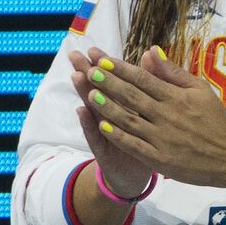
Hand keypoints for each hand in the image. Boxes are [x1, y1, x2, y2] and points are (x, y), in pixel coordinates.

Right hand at [68, 49, 153, 197]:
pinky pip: (97, 136)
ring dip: (85, 94)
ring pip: (95, 111)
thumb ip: (149, 86)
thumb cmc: (146, 140)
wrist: (137, 175)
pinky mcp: (105, 151)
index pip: (114, 82)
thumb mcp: (149, 113)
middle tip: (75, 56)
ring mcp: (106, 133)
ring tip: (77, 77)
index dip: (105, 66)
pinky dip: (89, 124)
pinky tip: (82, 110)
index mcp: (126, 106)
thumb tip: (148, 56)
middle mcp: (112, 117)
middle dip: (88, 73)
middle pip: (99, 92)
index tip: (94, 49)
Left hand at [75, 45, 225, 189]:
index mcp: (178, 97)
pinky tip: (102, 125)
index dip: (122, 69)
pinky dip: (117, 135)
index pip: (144, 79)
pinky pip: (134, 145)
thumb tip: (152, 51)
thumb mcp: (201, 90)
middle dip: (109, 83)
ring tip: (90, 93)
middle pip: (133, 96)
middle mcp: (168, 116)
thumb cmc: (218, 121)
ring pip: (129, 120)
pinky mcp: (160, 159)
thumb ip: (174, 73)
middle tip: (90, 71)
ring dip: (108, 106)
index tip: (103, 60)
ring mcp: (163, 138)